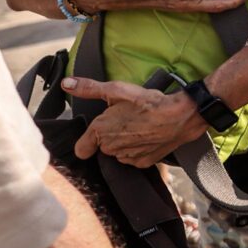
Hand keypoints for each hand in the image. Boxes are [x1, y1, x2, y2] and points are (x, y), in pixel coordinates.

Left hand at [67, 77, 206, 166]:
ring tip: (139, 127)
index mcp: (100, 131)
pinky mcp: (143, 163)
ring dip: (124, 143)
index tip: (96, 133)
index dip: (87, 141)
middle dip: (110, 136)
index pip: (81, 149)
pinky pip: (134, 158)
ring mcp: (127, 157)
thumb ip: (88, 88)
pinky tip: (148, 137)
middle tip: (126, 120)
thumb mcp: (117, 89)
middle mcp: (110, 148)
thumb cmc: (149, 102)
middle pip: (102, 147)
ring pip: (118, 153)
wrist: (181, 116)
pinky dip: (138, 150)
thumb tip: (65, 83)